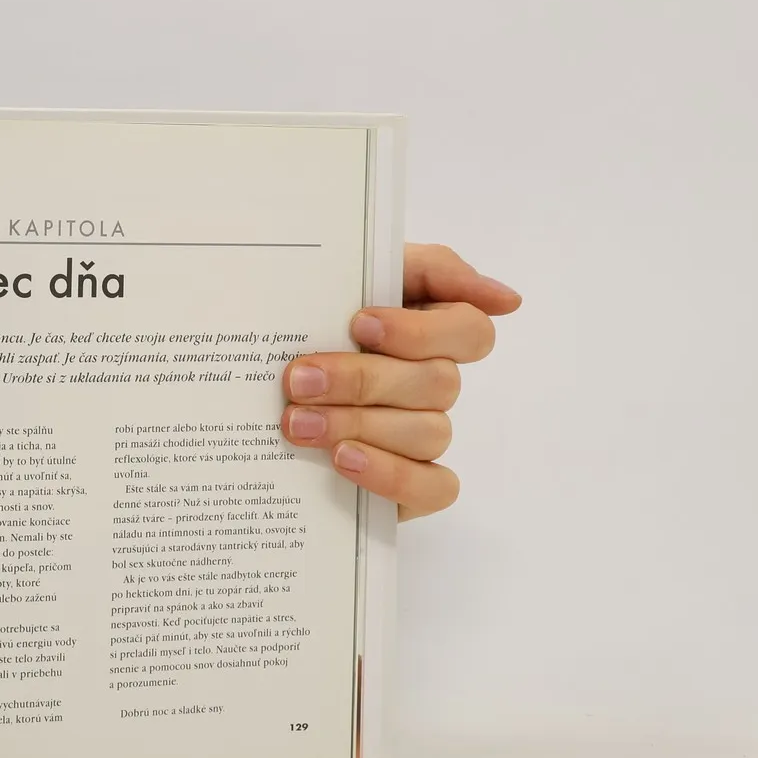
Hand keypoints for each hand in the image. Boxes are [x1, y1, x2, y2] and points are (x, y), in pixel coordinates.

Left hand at [281, 244, 520, 519]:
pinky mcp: (414, 485)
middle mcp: (436, 383)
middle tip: (299, 379)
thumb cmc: (313, 317)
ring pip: (428, 432)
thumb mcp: (354, 272)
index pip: (470, 331)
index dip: (421, 331)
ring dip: (358, 424)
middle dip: (362, 379)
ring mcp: (426, 436)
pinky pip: (433, 488)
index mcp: (432, 329)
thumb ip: (431, 269)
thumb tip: (507, 300)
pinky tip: (343, 459)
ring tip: (297, 422)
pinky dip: (389, 473)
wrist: (251, 382)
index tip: (360, 323)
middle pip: (437, 383)